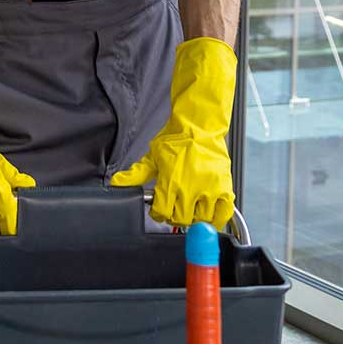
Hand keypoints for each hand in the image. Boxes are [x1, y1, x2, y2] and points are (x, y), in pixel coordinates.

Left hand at [110, 38, 236, 227]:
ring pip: (201, 219)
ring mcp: (210, 189)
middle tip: (175, 208)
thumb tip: (117, 183)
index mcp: (171, 181)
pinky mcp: (225, 187)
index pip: (162, 213)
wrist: (199, 124)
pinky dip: (217, 219)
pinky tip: (210, 215)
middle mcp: (191, 188)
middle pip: (181, 219)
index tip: (159, 209)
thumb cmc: (177, 138)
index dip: (158, 213)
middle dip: (175, 216)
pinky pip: (223, 213)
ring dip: (195, 217)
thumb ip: (136, 173)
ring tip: (191, 208)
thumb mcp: (153, 156)